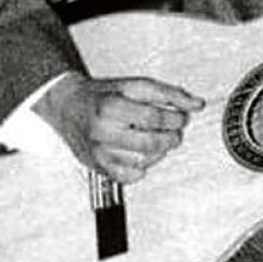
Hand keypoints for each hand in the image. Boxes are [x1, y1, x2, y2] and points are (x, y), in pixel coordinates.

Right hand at [33, 71, 204, 183]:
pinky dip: (143, 167)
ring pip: (143, 161)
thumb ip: (168, 94)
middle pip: (151, 142)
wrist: (67, 107)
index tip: (181, 116)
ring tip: (160, 140)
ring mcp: (99, 152)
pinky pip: (129, 176)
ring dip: (160, 152)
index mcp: (110, 106)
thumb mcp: (133, 85)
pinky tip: (142, 153)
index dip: (175, 118)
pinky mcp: (98, 167)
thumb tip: (196, 104)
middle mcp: (102, 131)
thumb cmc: (101, 95)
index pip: (154, 117)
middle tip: (175, 130)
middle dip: (172, 137)